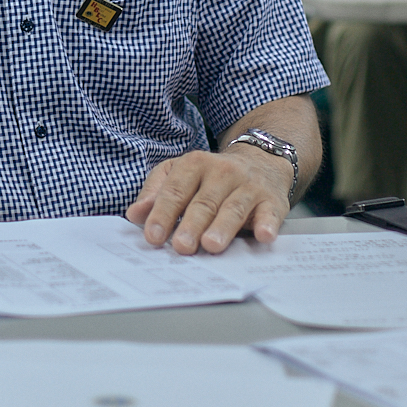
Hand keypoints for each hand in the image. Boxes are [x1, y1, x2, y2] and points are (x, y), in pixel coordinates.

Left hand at [125, 147, 291, 254]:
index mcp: (194, 165)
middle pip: (204, 202)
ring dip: (222, 227)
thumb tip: (135, 214)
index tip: (152, 235)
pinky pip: (269, 213)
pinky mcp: (271, 200)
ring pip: (233, 208)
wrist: (261, 160)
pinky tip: (263, 235)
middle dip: (191, 225)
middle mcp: (222, 172)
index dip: (162, 213)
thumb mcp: (180, 174)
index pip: (175, 190)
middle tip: (181, 246)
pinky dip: (267, 224)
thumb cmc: (212, 176)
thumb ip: (156, 192)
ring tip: (211, 245)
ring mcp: (248, 186)